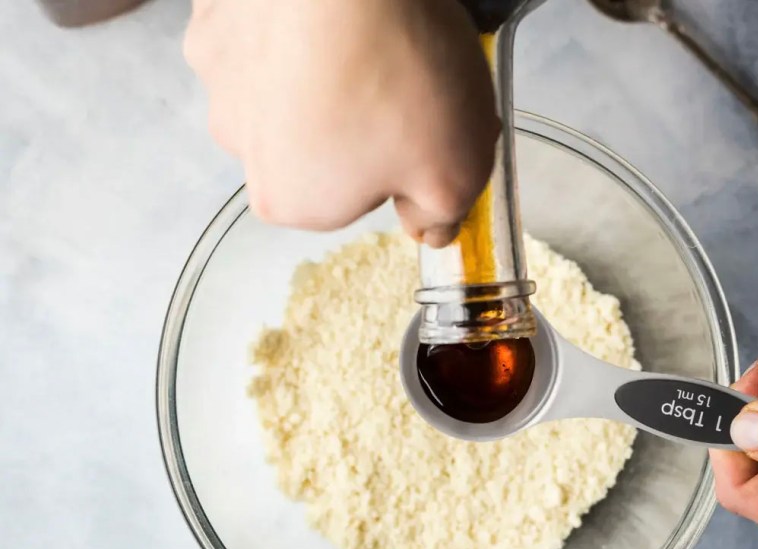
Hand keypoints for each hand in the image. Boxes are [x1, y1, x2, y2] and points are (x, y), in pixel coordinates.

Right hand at [184, 0, 497, 246]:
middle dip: (351, 119)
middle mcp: (238, 146)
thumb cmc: (402, 75)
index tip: (416, 126)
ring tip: (365, 36)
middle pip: (309, 143)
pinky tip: (327, 10)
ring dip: (317, 68)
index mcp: (291, 200)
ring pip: (281, 85)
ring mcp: (218, 74)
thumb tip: (429, 229)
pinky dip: (291, 25)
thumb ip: (441, 216)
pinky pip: (260, 31)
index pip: (352, 197)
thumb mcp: (455, 173)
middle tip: (395, 79)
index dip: (393, 162)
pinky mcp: (212, 15)